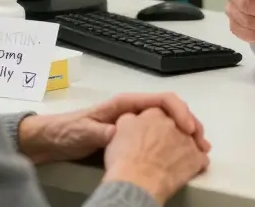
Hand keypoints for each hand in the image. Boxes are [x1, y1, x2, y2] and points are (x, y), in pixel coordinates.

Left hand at [18, 93, 208, 164]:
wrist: (53, 140)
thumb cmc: (68, 131)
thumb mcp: (84, 133)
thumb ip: (102, 133)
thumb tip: (119, 134)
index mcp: (125, 104)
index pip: (161, 100)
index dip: (179, 112)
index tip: (188, 129)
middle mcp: (134, 110)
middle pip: (171, 110)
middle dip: (190, 123)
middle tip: (201, 143)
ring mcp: (135, 123)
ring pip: (169, 122)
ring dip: (186, 134)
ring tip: (199, 150)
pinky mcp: (134, 136)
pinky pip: (162, 135)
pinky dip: (176, 143)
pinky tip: (183, 155)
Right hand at [103, 108, 209, 204]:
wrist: (137, 180)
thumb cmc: (125, 157)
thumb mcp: (121, 129)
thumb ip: (131, 119)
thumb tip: (134, 119)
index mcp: (155, 112)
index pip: (160, 112)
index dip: (158, 122)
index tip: (155, 131)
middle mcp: (174, 123)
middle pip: (179, 123)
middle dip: (176, 131)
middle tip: (167, 145)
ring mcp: (188, 140)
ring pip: (192, 139)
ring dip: (187, 146)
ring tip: (179, 157)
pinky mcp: (197, 159)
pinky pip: (201, 158)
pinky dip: (196, 162)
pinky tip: (188, 168)